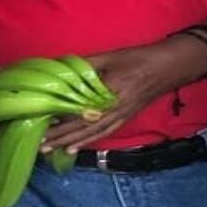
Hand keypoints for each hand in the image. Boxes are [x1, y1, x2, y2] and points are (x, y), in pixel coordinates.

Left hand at [41, 35, 206, 152]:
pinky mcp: (124, 118)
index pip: (79, 110)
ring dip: (70, 142)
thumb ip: (85, 66)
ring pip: (91, 134)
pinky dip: (87, 142)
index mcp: (108, 93)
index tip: (41, 122)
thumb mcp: (109, 57)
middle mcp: (113, 110)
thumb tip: (60, 69)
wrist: (167, 67)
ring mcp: (120, 117)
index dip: (60, 119)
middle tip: (39, 144)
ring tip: (51, 150)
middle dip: (60, 136)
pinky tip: (74, 147)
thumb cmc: (137, 59)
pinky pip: (103, 133)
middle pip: (82, 127)